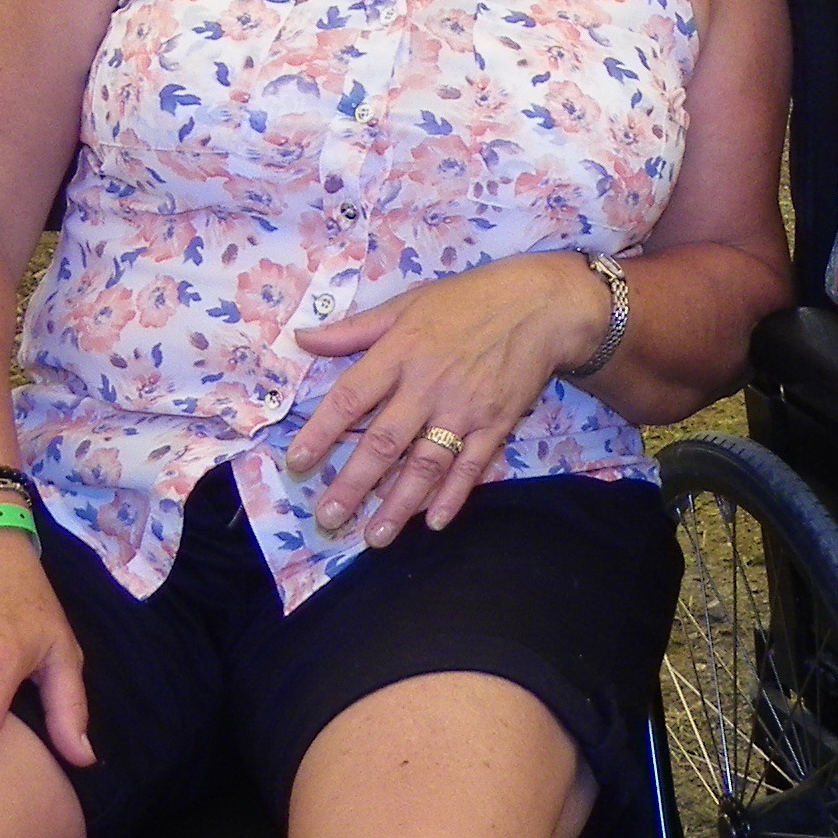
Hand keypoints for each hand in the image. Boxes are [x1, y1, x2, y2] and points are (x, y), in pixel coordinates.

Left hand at [287, 255, 612, 546]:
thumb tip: (301, 340)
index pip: (351, 397)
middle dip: (353, 484)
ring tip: (374, 537)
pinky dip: (454, 496)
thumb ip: (354, 329)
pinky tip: (434, 523)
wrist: (541, 305)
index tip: (297, 463)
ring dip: (398, 503)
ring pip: (425, 464)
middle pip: (384, 442)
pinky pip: (471, 466)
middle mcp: (428, 386)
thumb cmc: (467, 301)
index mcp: (400, 352)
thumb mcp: (407, 303)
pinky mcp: (496, 423)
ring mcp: (464, 409)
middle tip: (327, 517)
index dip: (321, 432)